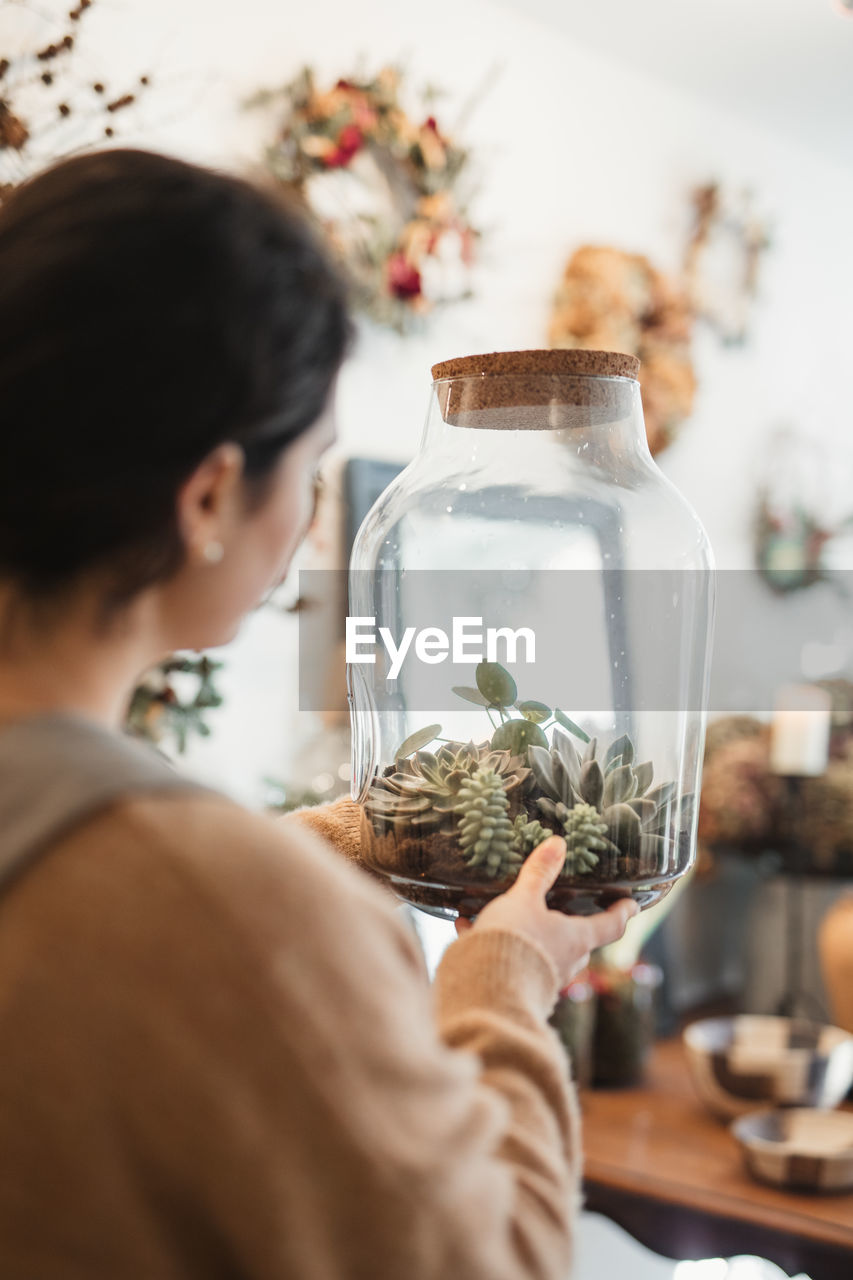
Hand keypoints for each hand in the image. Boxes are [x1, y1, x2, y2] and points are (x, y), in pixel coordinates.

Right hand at [456, 836, 639, 989]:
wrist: (485, 992)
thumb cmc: (514, 941)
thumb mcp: (523, 899)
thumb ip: (538, 873)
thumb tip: (557, 844)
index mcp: (576, 939)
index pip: (610, 925)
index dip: (622, 912)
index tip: (632, 905)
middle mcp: (565, 963)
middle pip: (578, 943)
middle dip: (572, 928)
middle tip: (564, 911)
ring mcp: (543, 981)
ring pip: (543, 955)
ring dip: (527, 937)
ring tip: (499, 916)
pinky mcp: (517, 991)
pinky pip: (510, 963)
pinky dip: (493, 946)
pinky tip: (467, 930)